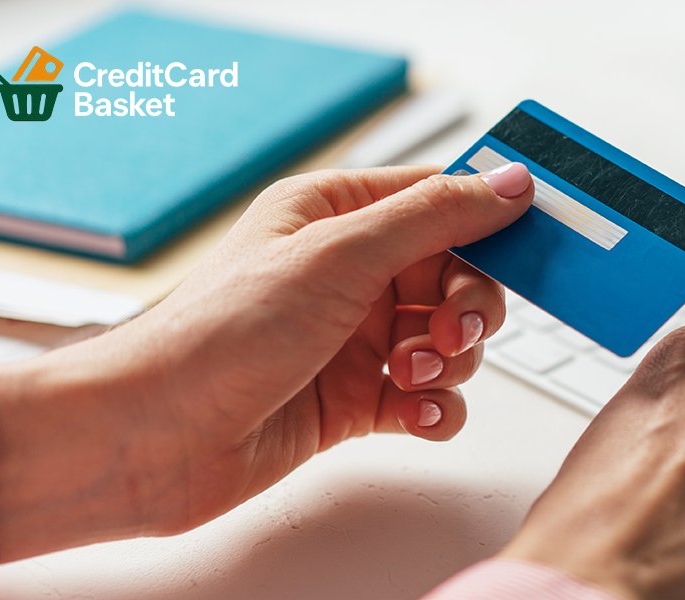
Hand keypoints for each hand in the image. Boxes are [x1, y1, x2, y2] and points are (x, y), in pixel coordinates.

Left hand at [0, 163, 533, 560]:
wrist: (152, 438)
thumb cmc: (215, 336)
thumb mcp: (339, 255)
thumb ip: (435, 216)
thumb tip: (508, 183)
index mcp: (335, 215)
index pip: (439, 201)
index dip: (488, 223)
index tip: (531, 246)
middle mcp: (347, 273)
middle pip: (457, 277)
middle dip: (469, 307)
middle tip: (452, 330)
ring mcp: (352, 339)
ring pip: (449, 342)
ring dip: (448, 362)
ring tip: (409, 375)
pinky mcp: (354, 400)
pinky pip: (429, 399)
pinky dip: (436, 410)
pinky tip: (417, 416)